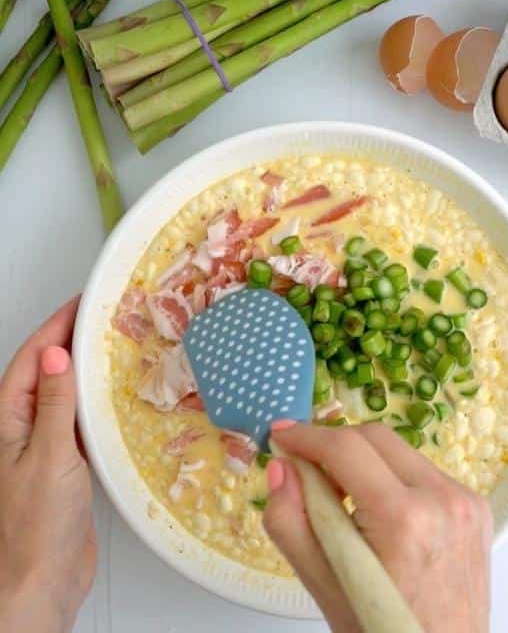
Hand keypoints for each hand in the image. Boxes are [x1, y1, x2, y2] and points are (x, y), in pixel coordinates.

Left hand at [0, 297, 95, 632]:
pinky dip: (99, 404)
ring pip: (65, 395)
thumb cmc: (36, 527)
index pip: (31, 358)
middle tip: (107, 316)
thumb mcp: (48, 456)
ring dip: (88, 371)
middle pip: (46, 372)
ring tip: (118, 347)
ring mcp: (43, 448)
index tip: (85, 301)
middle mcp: (21, 430)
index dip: (57, 325)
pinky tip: (120, 400)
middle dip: (72, 340)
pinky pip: (82, 422)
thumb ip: (54, 404)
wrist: (42, 581)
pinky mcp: (66, 467)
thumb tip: (55, 353)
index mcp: (6, 422)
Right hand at [263, 421, 491, 632]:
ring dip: (368, 464)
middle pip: (378, 439)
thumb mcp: (322, 585)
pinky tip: (382, 516)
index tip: (281, 436)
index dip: (308, 436)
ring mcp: (467, 501)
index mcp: (403, 519)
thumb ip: (291, 523)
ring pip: (404, 454)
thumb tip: (281, 468)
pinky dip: (398, 482)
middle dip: (336, 445)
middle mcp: (443, 499)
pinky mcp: (479, 507)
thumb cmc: (380, 631)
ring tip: (344, 502)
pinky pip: (428, 475)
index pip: (347, 449)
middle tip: (305, 470)